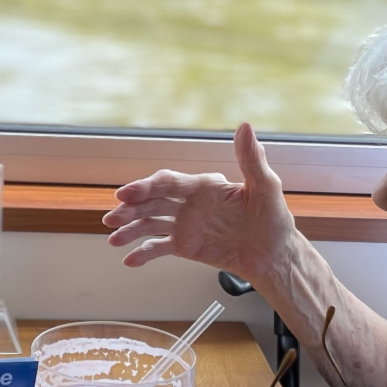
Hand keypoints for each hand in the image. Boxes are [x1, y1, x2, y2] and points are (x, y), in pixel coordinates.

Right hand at [104, 122, 299, 282]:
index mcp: (203, 186)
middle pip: (152, 202)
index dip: (145, 187)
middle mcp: (189, 203)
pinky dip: (143, 253)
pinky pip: (159, 248)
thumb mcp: (265, 187)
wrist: (274, 254)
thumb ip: (251, 159)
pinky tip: (130, 259)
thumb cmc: (273, 218)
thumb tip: (245, 126)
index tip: (128, 194)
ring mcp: (185, 225)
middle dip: (130, 208)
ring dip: (130, 229)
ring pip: (149, 224)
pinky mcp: (185, 247)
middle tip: (112, 216)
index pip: (168, 183)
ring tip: (113, 238)